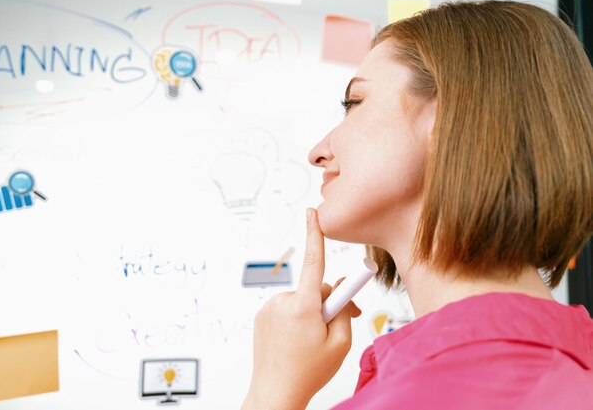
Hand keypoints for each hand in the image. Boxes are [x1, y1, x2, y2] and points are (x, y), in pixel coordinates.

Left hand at [241, 208, 361, 409]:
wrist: (275, 393)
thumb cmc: (310, 371)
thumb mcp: (340, 342)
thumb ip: (343, 310)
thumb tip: (337, 288)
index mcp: (303, 306)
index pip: (313, 262)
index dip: (314, 234)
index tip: (312, 212)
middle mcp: (283, 301)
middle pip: (315, 288)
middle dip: (330, 301)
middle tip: (342, 324)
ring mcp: (269, 308)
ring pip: (301, 299)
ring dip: (312, 311)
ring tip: (313, 339)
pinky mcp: (262, 315)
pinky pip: (287, 307)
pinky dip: (296, 317)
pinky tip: (296, 339)